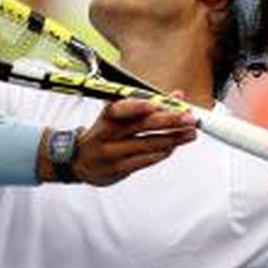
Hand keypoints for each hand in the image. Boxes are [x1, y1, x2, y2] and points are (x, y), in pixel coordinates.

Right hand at [72, 95, 196, 185]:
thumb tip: (176, 96)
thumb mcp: (117, 117)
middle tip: (188, 118)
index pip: (119, 109)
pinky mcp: (118, 170)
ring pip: (146, 145)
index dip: (137, 106)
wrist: (78, 162)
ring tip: (190, 133)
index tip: (157, 104)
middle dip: (168, 121)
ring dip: (172, 139)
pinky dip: (161, 153)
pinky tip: (173, 147)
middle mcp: (106, 136)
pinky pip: (144, 161)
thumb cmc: (102, 135)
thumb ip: (147, 106)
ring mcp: (111, 155)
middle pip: (140, 126)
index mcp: (105, 118)